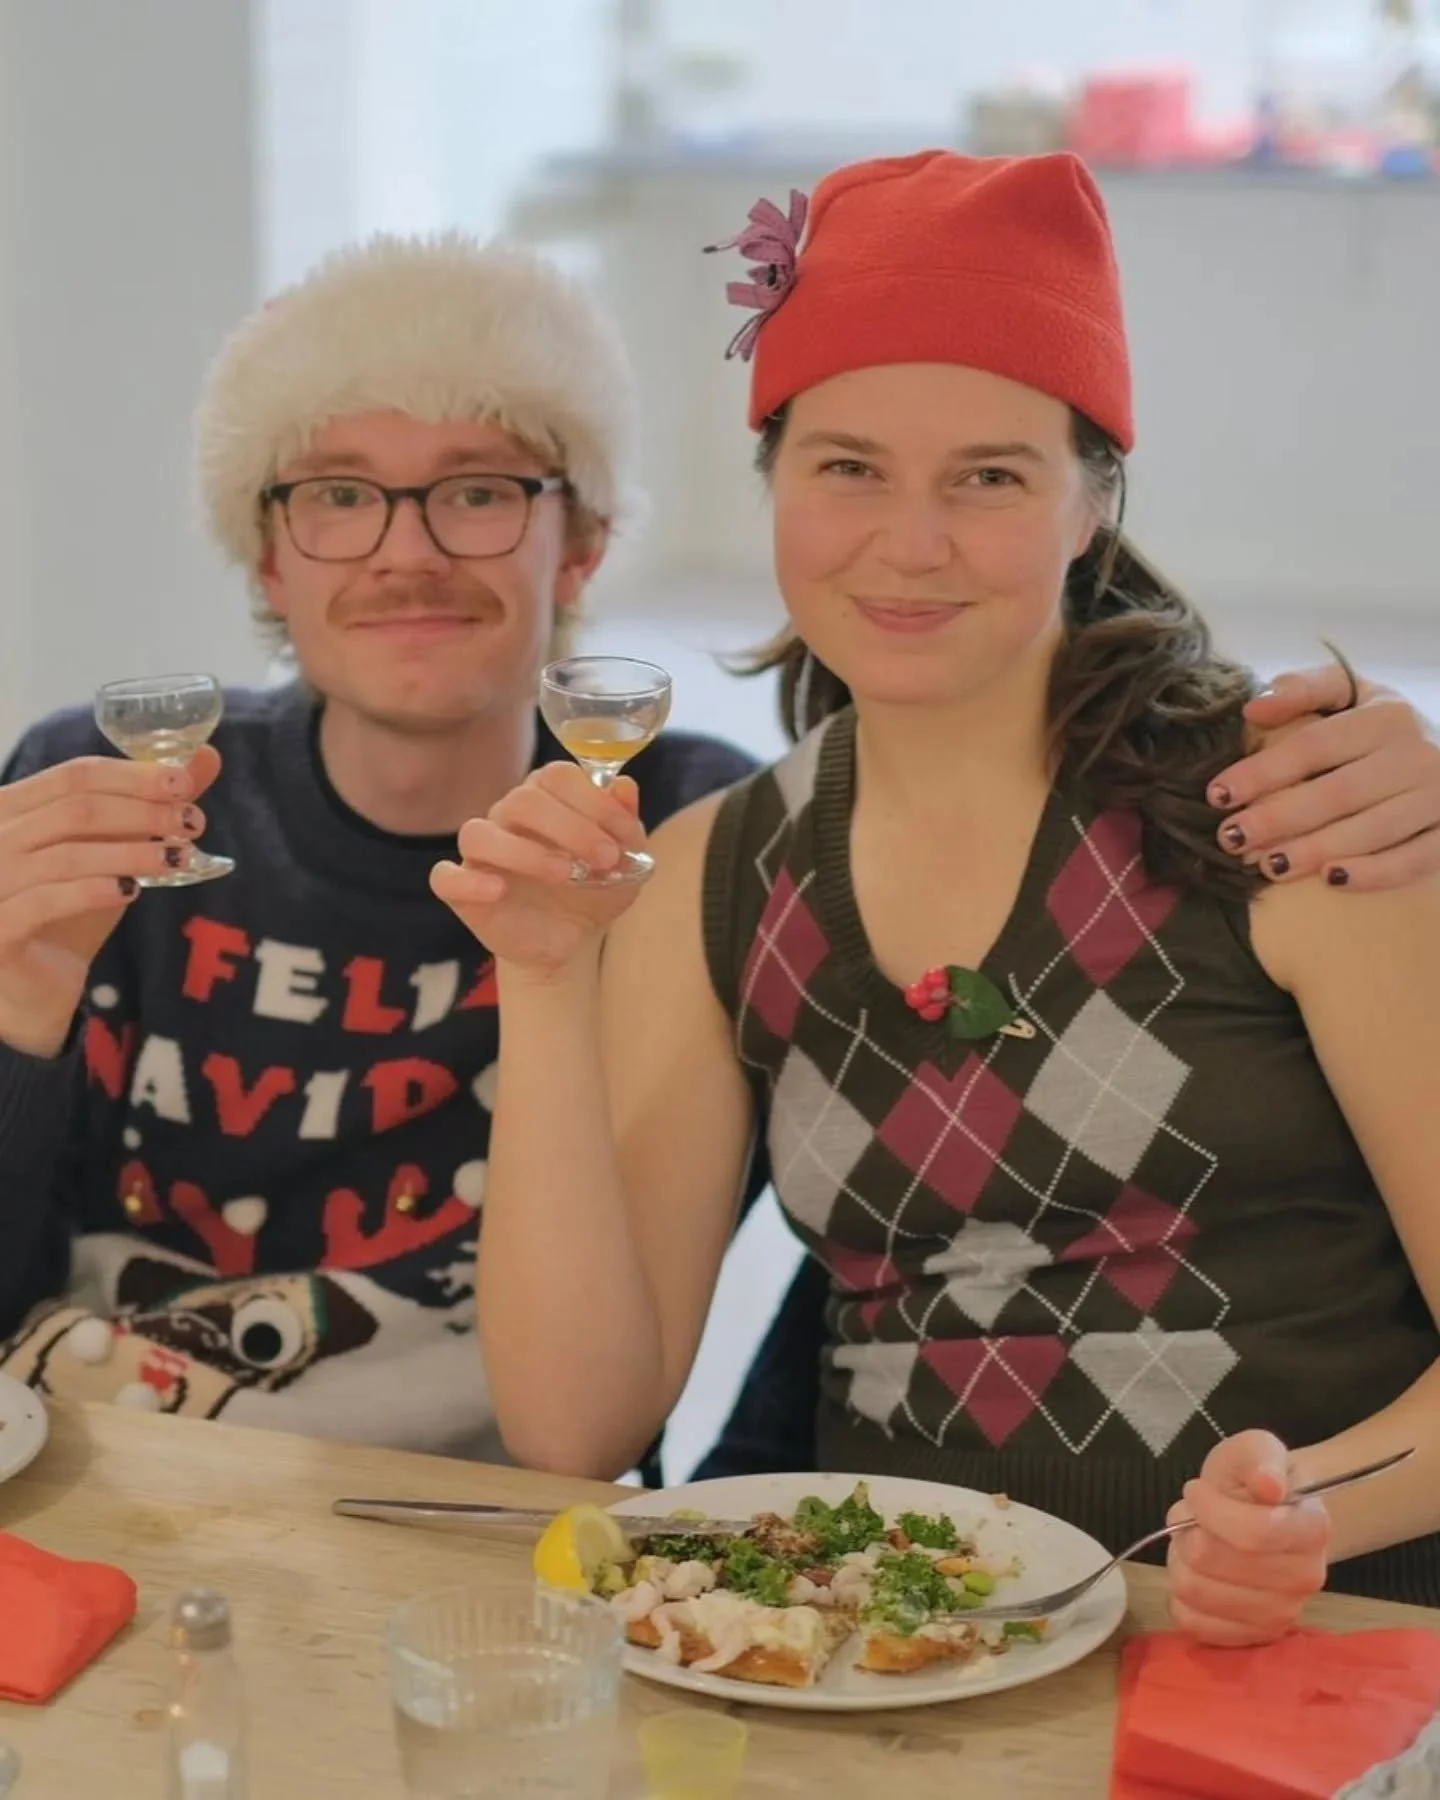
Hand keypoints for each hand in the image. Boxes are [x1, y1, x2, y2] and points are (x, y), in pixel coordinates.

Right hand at [0, 747, 219, 1056]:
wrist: (30, 989)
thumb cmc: (66, 913)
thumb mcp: (110, 854)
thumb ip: (148, 806)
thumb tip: (206, 757)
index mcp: (11, 809)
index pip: (73, 776)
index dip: (133, 776)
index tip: (185, 783)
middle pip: (74, 810)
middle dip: (142, 812)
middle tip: (192, 822)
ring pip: (66, 855)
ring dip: (131, 852)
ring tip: (179, 857)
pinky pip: (45, 901)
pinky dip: (94, 890)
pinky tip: (133, 891)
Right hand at [430, 763, 649, 977]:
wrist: (571, 941)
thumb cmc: (594, 889)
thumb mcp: (625, 862)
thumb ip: (625, 825)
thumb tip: (625, 786)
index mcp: (546, 798)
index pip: (558, 776)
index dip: (593, 802)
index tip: (623, 838)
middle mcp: (507, 816)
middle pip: (523, 800)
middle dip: (570, 827)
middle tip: (603, 859)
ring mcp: (481, 852)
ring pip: (478, 833)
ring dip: (524, 852)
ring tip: (563, 874)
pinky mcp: (461, 891)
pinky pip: (446, 877)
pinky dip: (469, 881)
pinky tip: (499, 890)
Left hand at [1165, 1430, 1328, 1646]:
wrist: (1269, 1517)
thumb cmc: (1255, 1481)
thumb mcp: (1255, 1450)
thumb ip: (1260, 1458)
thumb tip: (1268, 1484)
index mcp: (1311, 1529)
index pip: (1250, 1533)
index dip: (1208, 1509)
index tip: (1196, 1490)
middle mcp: (1305, 1579)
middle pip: (1211, 1560)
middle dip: (1188, 1531)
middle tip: (1195, 1518)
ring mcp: (1281, 1614)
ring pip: (1196, 1591)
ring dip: (1181, 1560)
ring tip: (1197, 1543)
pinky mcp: (1254, 1636)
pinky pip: (1195, 1624)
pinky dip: (1180, 1597)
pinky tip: (1196, 1575)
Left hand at [1208, 662, 1439, 890]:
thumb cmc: (1381, 729)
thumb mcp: (1351, 695)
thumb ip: (1304, 691)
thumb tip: (1253, 707)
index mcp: (1385, 717)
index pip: (1314, 746)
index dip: (1263, 771)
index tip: (1217, 794)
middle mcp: (1416, 756)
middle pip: (1339, 792)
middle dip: (1279, 818)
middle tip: (1232, 839)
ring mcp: (1437, 797)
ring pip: (1373, 829)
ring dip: (1317, 849)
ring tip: (1269, 866)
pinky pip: (1415, 859)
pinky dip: (1374, 873)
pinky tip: (1331, 881)